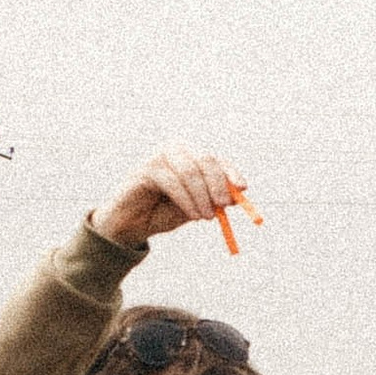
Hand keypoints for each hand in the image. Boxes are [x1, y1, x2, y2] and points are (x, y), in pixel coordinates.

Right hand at [94, 146, 246, 248]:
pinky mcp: (146, 168)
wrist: (132, 225)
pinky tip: (193, 215)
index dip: (230, 172)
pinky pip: (173, 182)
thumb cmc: (164, 212)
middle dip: (217, 183)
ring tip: (207, 217)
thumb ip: (213, 200)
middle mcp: (176, 149)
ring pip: (190, 171)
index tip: (242, 188)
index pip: (215, 159)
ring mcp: (159, 156)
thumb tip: (237, 195)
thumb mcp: (196, 207)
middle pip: (205, 158)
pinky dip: (187, 201)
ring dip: (202, 197)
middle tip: (224, 205)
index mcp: (190, 155)